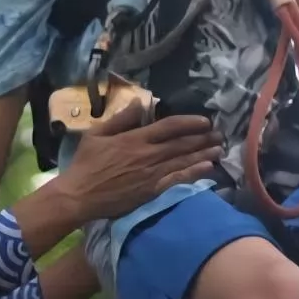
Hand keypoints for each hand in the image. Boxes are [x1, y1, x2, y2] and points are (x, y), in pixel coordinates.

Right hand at [58, 103, 223, 221]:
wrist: (79, 195)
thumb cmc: (86, 163)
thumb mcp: (97, 134)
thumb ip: (120, 119)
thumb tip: (139, 103)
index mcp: (135, 138)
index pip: (170, 126)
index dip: (190, 122)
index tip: (205, 121)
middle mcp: (148, 155)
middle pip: (182, 144)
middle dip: (203, 138)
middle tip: (220, 134)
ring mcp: (152, 175)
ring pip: (184, 161)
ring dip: (204, 154)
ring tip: (219, 149)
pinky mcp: (152, 191)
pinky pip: (178, 180)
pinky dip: (194, 174)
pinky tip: (208, 169)